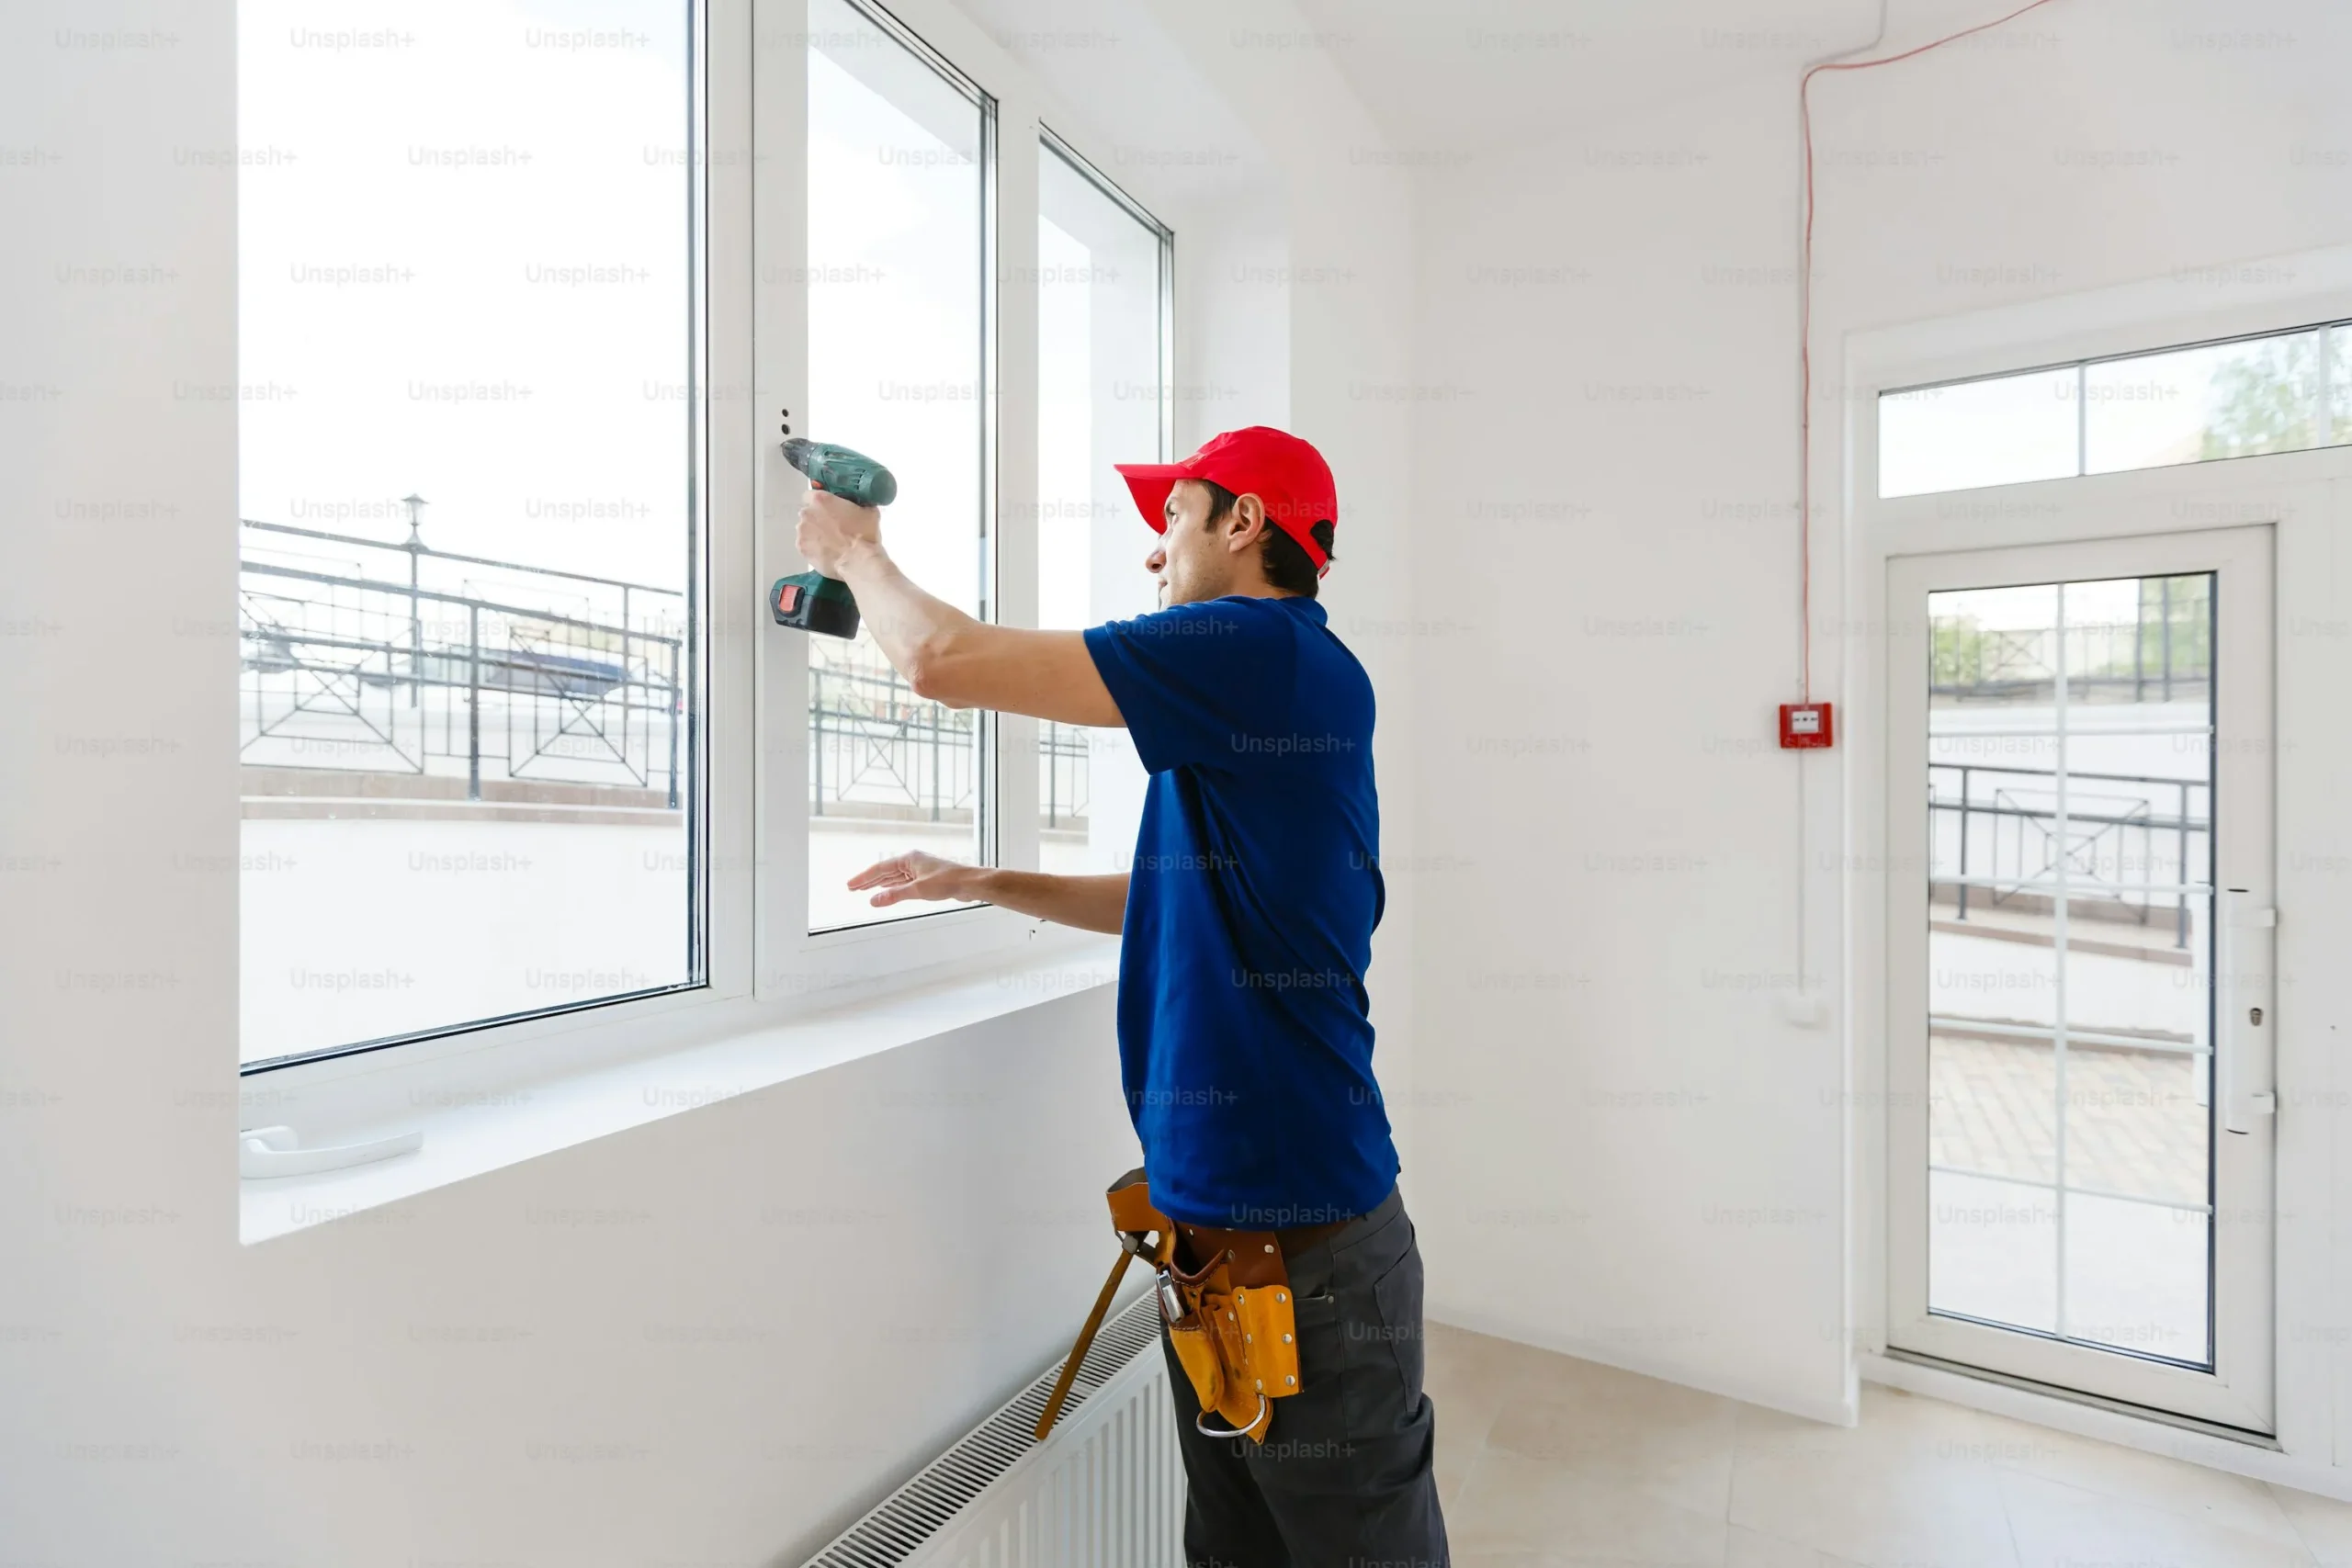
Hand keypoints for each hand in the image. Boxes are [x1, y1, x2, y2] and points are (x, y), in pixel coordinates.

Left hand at [796, 487, 882, 578]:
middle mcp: (807, 513)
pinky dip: (813, 547)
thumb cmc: (864, 534)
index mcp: (820, 500)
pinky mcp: (801, 548)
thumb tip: (861, 506)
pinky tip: (825, 552)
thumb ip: (859, 504)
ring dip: (814, 534)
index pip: (809, 495)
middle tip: (832, 528)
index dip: (819, 503)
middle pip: (807, 513)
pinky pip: (805, 545)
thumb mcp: (869, 512)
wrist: (858, 561)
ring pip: (805, 530)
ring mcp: (802, 531)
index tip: (827, 509)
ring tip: (830, 543)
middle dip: (817, 519)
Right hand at [847, 851, 979, 908]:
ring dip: (880, 884)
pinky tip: (887, 891)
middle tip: (852, 889)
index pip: (880, 868)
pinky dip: (893, 887)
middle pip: (885, 872)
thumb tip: (873, 900)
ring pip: (894, 877)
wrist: (970, 883)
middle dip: (869, 881)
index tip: (850, 885)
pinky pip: (903, 882)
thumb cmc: (948, 881)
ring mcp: (919, 870)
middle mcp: (912, 862)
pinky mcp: (926, 879)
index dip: (864, 878)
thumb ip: (894, 895)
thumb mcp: (917, 890)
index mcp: (909, 859)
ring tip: (865, 891)